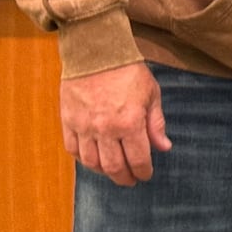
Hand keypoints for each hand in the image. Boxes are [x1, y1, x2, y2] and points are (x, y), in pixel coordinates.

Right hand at [59, 61, 171, 187]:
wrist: (95, 51)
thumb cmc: (127, 70)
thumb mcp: (151, 94)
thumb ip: (156, 123)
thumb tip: (163, 147)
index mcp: (130, 123)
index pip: (138, 160)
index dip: (143, 172)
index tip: (146, 175)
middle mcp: (106, 129)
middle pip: (114, 167)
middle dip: (124, 178)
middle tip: (130, 180)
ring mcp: (84, 127)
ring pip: (92, 163)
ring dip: (104, 171)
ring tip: (113, 170)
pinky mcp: (68, 121)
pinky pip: (73, 149)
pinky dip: (83, 159)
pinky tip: (92, 159)